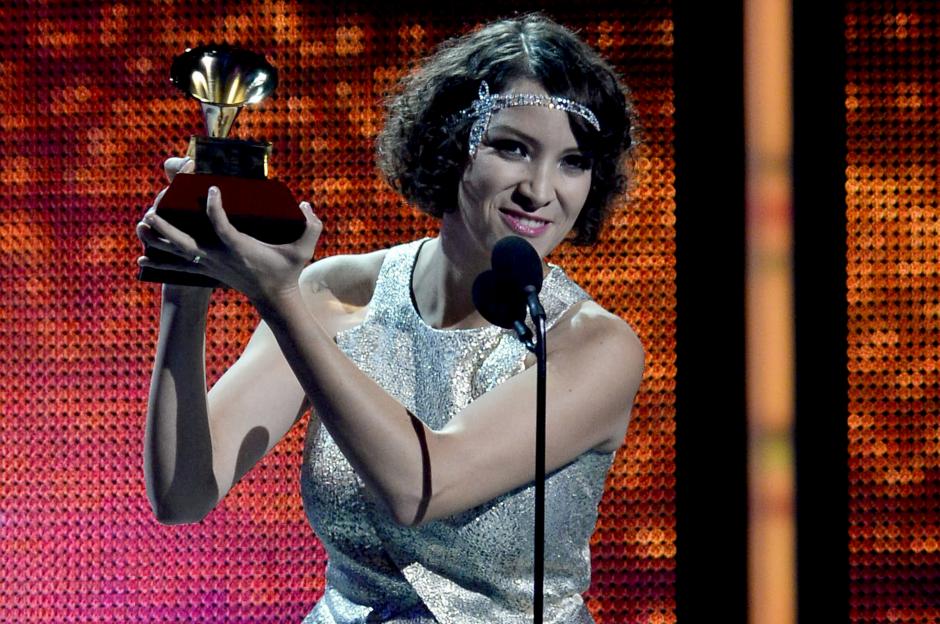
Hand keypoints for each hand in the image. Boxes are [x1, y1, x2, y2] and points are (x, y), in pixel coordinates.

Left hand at [137, 184, 321, 303]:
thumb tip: (306, 205)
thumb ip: (312, 226)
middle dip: (167, 228)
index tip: (213, 188)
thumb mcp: (304, 249)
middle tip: (150, 212)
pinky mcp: (208, 270)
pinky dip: (160, 263)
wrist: (274, 298)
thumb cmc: (286, 271)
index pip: (221, 226)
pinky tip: (142, 260)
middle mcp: (219, 257)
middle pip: (186, 242)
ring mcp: (210, 265)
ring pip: (178, 253)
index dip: (215, 207)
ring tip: (140, 227)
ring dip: (157, 241)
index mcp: (239, 248)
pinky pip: (178, 267)